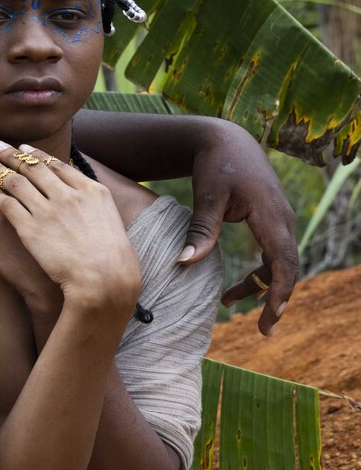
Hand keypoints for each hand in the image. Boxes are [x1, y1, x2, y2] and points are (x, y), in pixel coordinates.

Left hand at [0, 136, 139, 314]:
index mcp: (88, 190)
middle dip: (7, 152)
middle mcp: (66, 195)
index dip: (33, 154)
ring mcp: (47, 211)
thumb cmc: (109, 256)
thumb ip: (89, 200)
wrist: (103, 280)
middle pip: (30, 167)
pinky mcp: (30, 229)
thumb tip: (79, 187)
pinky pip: (6, 205)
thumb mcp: (107, 218)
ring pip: (13, 181)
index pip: (54, 164)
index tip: (19, 146)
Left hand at [185, 120, 296, 336]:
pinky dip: (258, 272)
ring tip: (227, 303)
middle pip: (285, 266)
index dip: (279, 288)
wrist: (226, 139)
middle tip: (263, 329)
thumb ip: (201, 230)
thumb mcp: (207, 196)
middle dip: (275, 297)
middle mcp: (282, 219)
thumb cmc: (215, 165)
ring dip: (259, 285)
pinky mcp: (270, 220)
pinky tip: (235, 287)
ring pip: (277, 261)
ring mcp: (279, 219)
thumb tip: (185, 263)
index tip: (273, 315)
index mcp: (270, 214)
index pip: (283, 260)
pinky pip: (271, 253)